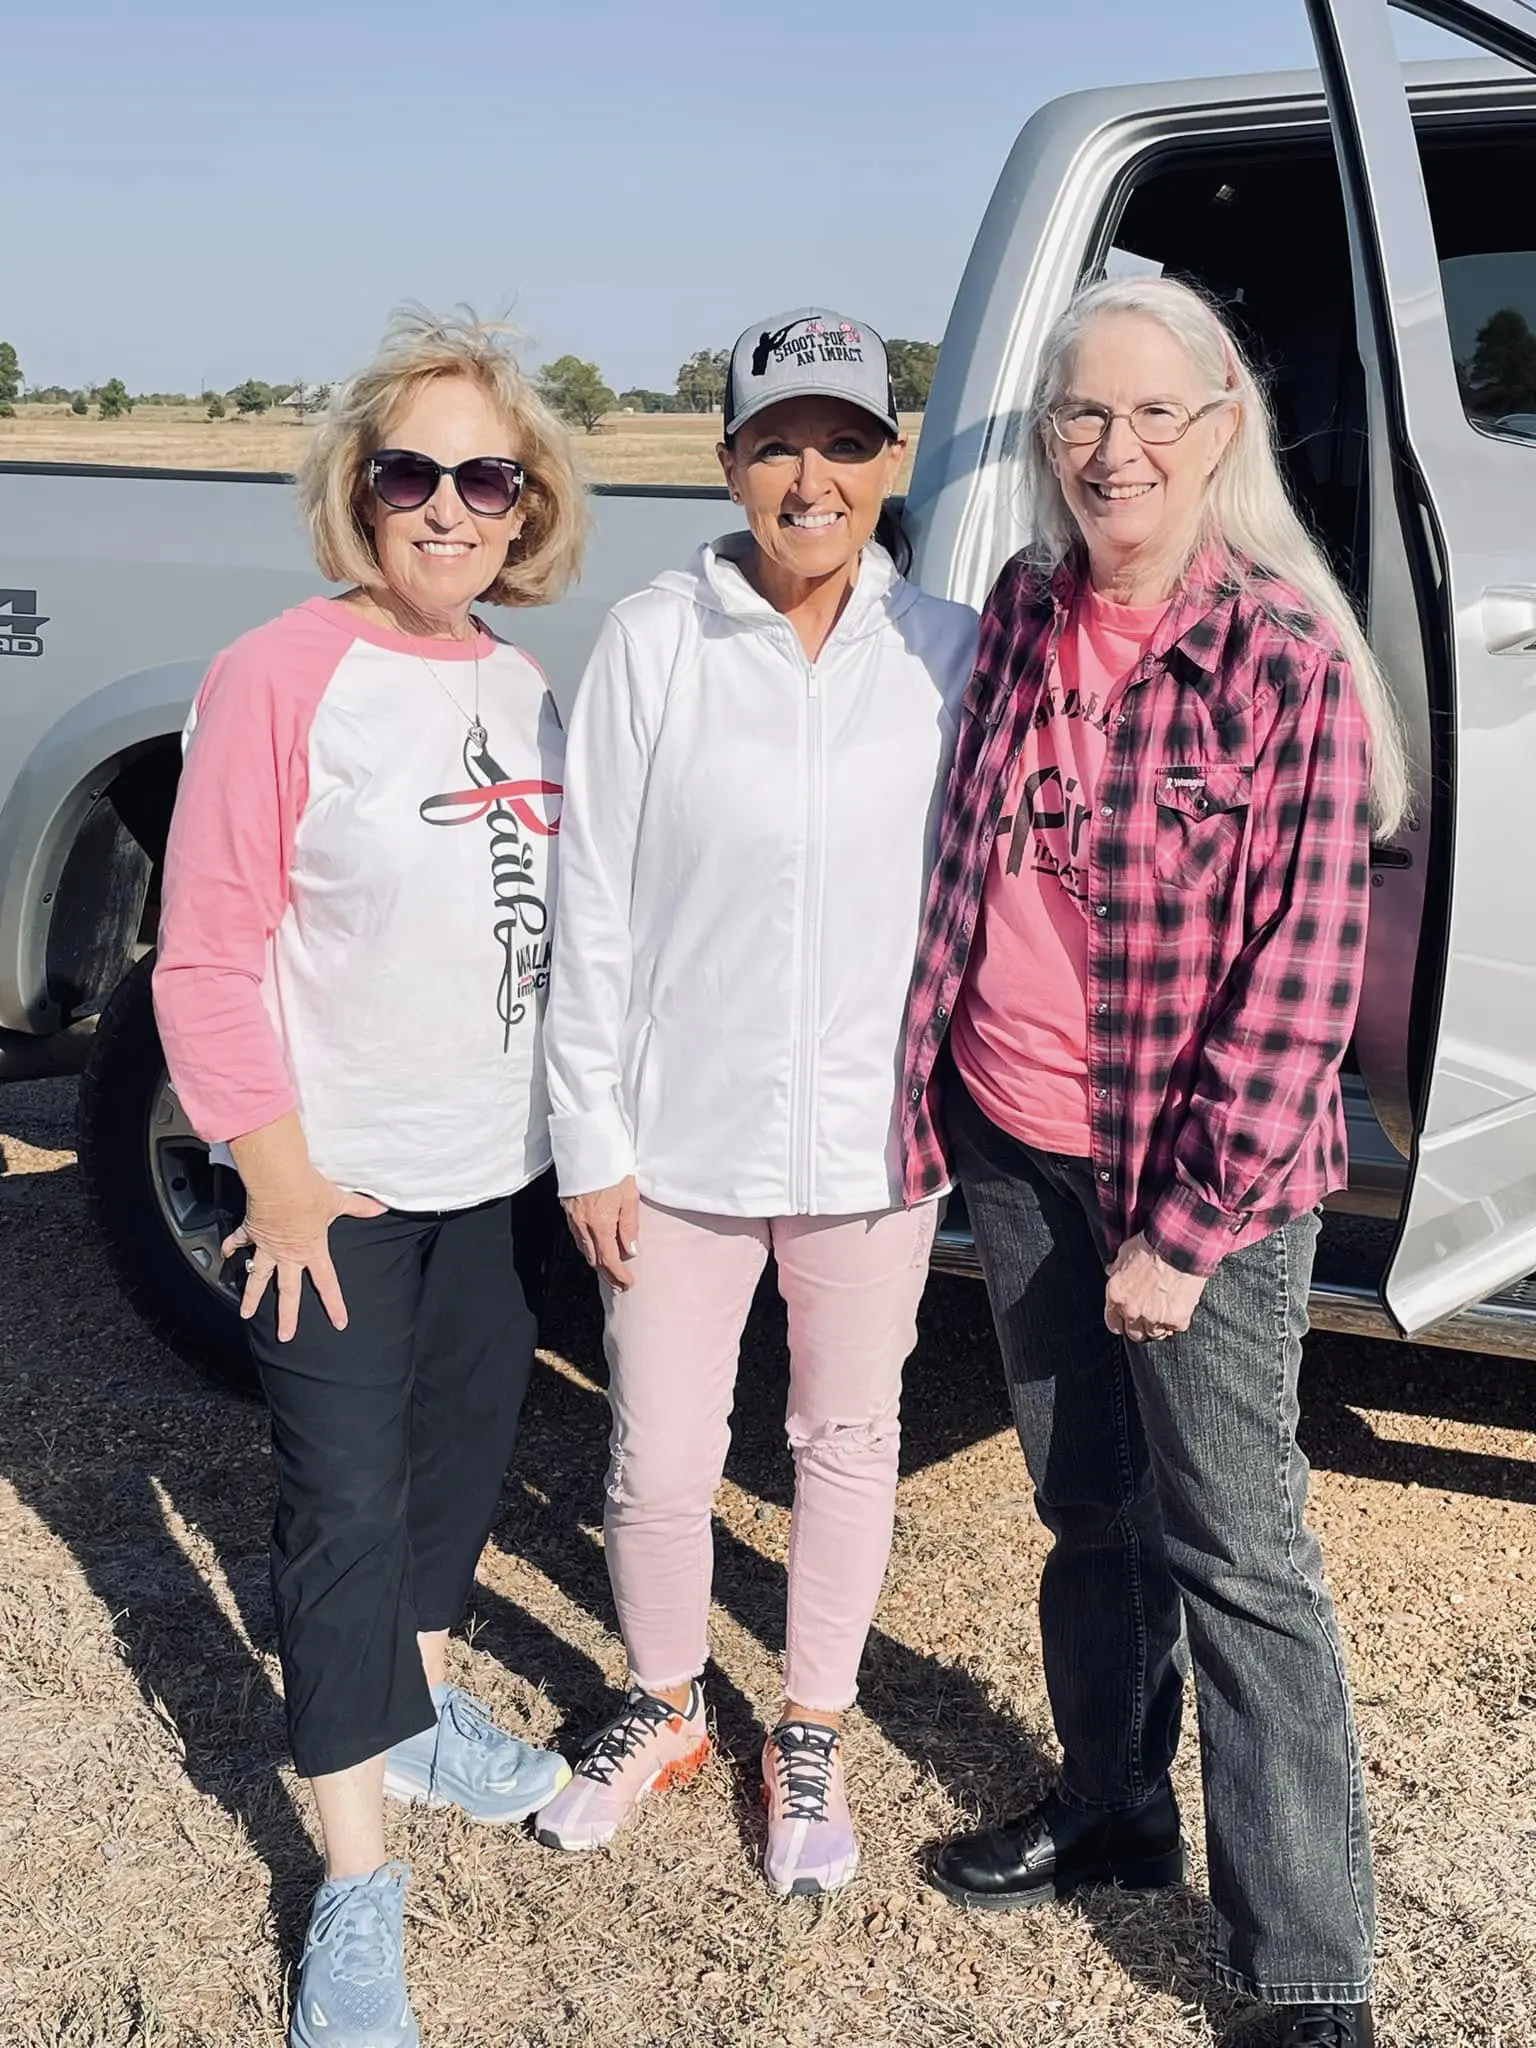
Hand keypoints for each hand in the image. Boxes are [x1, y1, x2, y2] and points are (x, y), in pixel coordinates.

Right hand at [222, 1170, 385, 1340]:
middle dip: (287, 1316)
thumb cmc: (309, 1191)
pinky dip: (230, 1246)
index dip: (334, 1304)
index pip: (327, 1283)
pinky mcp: (251, 1230)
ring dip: (251, 1295)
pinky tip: (224, 1254)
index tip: (339, 1323)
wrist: (279, 1180)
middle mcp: (288, 1254)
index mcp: (311, 1250)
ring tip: (245, 1313)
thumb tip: (381, 1207)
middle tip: (284, 1335)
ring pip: (258, 1277)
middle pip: (288, 1292)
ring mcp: (267, 1245)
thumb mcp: (339, 1200)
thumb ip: (360, 1207)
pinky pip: (238, 1241)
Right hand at [562, 1176, 639, 1289]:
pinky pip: (576, 1235)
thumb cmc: (612, 1167)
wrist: (587, 1145)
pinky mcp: (567, 1207)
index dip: (618, 1275)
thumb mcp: (629, 1195)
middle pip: (594, 1258)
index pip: (609, 1260)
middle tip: (619, 1282)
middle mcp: (583, 1224)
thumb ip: (630, 1225)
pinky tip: (593, 1245)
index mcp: (601, 1224)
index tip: (628, 1283)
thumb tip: (630, 1250)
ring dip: (596, 1261)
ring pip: (583, 1248)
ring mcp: (572, 1216)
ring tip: (608, 1269)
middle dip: (606, 1273)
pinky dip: (586, 1246)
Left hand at [1104, 1232, 1207, 1344]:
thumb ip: (1117, 1267)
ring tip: (1165, 1314)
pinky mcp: (1175, 1319)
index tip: (1128, 1320)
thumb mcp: (1125, 1252)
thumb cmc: (1151, 1245)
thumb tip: (1112, 1270)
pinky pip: (1175, 1328)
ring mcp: (1153, 1317)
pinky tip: (1179, 1309)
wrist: (1177, 1246)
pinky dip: (1178, 1321)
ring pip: (1155, 1334)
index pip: (1113, 1323)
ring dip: (1159, 1326)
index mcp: (1116, 1295)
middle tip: (1149, 1317)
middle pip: (1134, 1333)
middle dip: (1141, 1327)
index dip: (1121, 1322)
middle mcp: (1132, 1310)